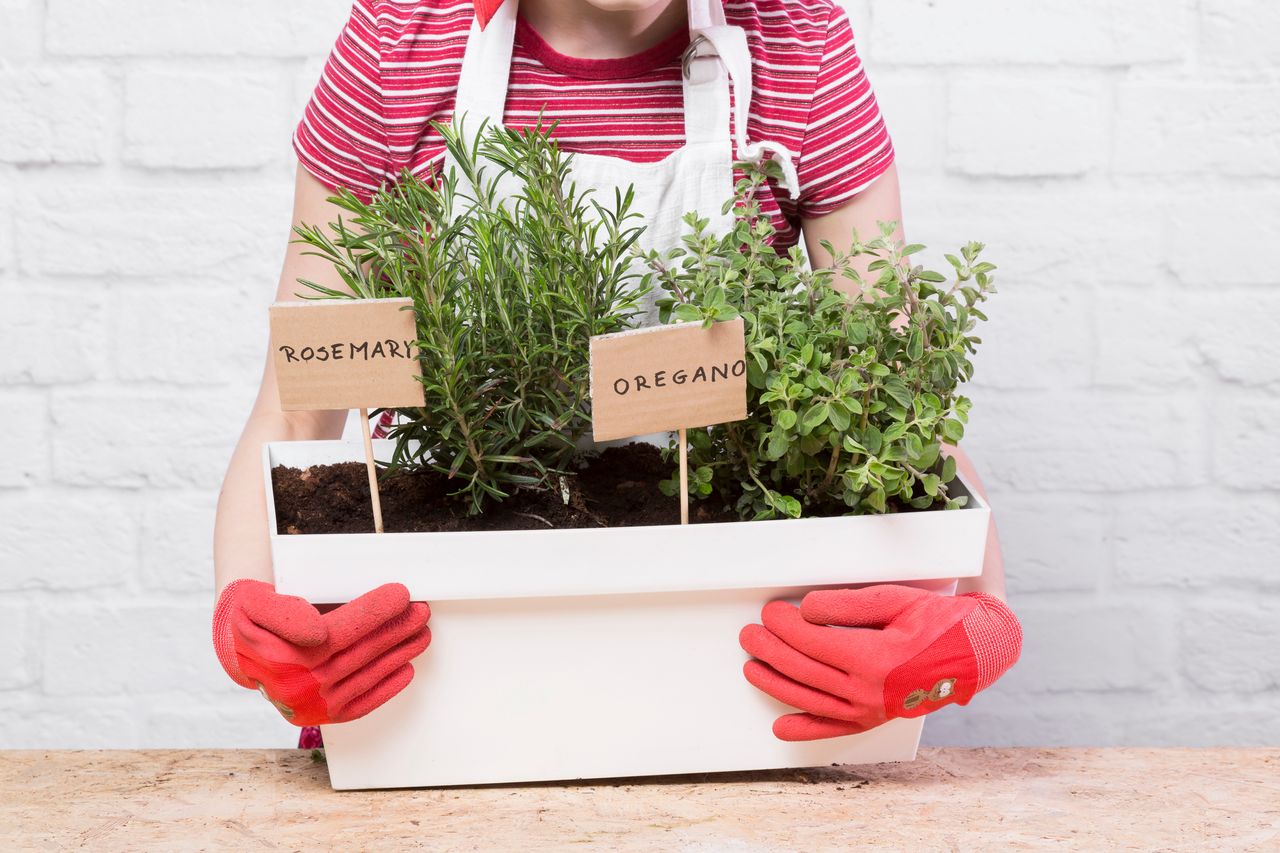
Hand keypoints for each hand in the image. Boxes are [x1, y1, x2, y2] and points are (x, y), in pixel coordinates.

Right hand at [212, 580, 430, 726]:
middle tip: (420, 611)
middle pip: (358, 654)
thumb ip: (281, 612)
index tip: (400, 594)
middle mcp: (295, 686)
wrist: (243, 651)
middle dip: (394, 630)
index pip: (338, 633)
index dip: (373, 612)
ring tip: (420, 633)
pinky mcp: (320, 716)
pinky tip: (406, 668)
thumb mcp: (254, 603)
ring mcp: (309, 705)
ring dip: (399, 654)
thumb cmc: (255, 618)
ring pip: (364, 676)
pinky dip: (386, 688)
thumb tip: (317, 633)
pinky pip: (360, 705)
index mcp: (279, 657)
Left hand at [739, 585, 1020, 740]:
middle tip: (749, 634)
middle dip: (771, 651)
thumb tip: (806, 610)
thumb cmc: (939, 621)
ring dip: (775, 684)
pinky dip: (805, 729)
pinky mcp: (875, 718)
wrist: (978, 652)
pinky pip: (834, 729)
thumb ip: (849, 606)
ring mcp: (871, 710)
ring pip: (811, 700)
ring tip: (751, 667)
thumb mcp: (897, 601)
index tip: (769, 612)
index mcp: (875, 659)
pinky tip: (780, 727)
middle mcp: (869, 691)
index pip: (813, 642)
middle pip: (805, 671)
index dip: (784, 626)